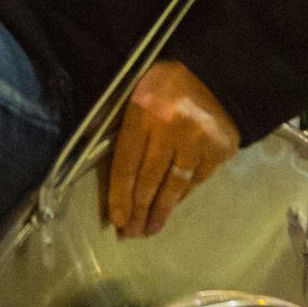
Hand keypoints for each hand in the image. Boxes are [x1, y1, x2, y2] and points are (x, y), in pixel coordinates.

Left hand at [103, 61, 239, 238]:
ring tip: (151, 229)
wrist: (217, 73)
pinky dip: (183, 194)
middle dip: (139, 210)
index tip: (117, 220)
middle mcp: (172, 128)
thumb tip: (87, 143)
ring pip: (175, 184)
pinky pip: (197, 179)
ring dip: (161, 210)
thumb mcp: (133, 89)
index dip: (120, 195)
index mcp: (145, 111)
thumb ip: (113, 118)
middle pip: (150, 179)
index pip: (127, 163)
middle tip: (131, 234)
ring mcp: (199, 140)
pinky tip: (173, 204)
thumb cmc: (166, 82)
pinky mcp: (220, 148)